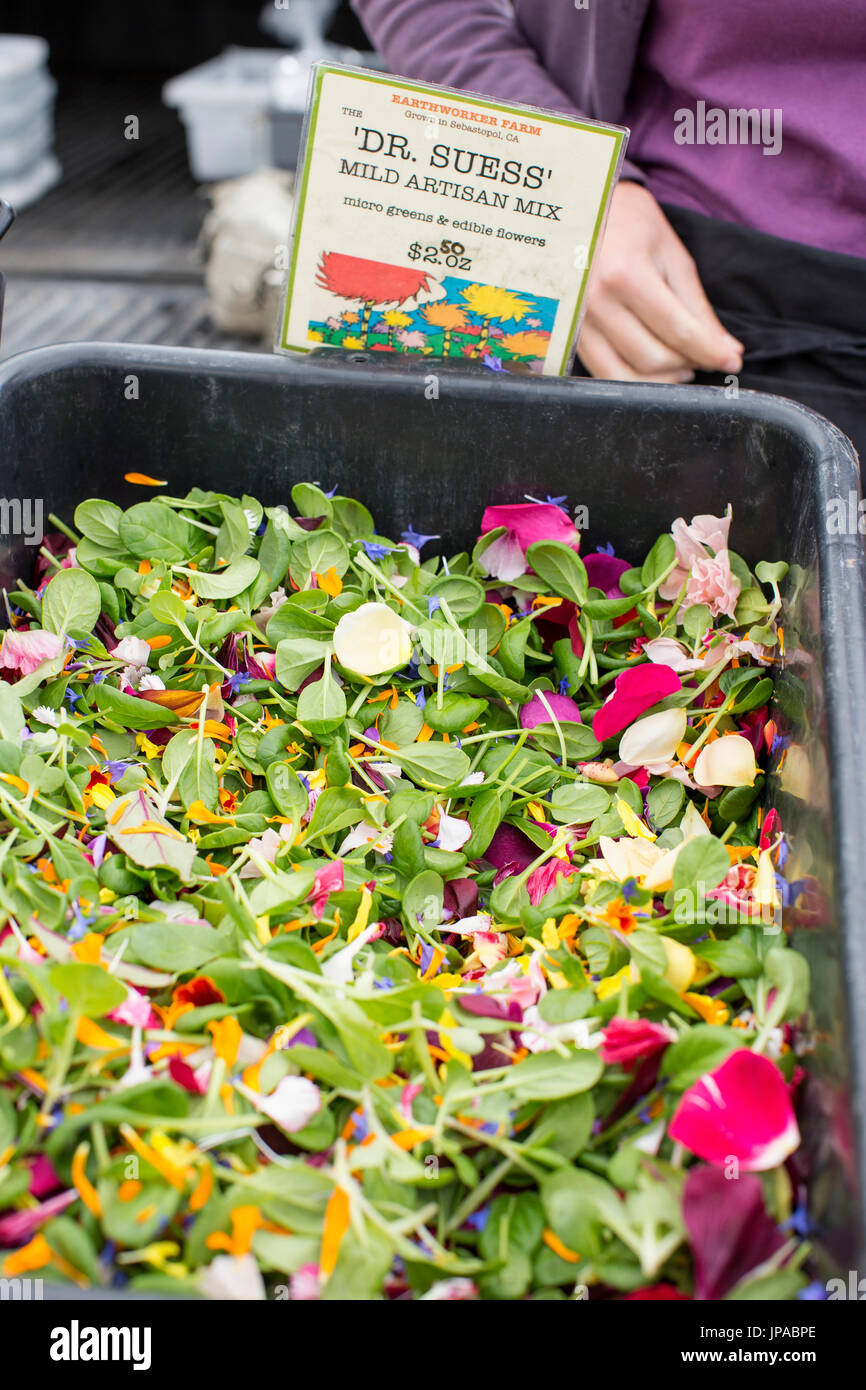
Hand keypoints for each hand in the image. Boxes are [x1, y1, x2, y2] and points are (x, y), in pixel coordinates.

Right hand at [578, 181, 743, 382]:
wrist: (581, 212)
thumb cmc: (631, 226)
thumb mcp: (672, 256)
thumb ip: (697, 307)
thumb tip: (726, 350)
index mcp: (626, 275)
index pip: (677, 331)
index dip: (710, 352)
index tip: (731, 362)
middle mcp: (596, 302)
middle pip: (652, 359)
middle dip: (687, 365)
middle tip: (703, 356)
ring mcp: (577, 322)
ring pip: (626, 376)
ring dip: (661, 380)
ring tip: (680, 365)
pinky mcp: (569, 335)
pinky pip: (602, 374)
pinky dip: (633, 380)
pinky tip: (652, 368)